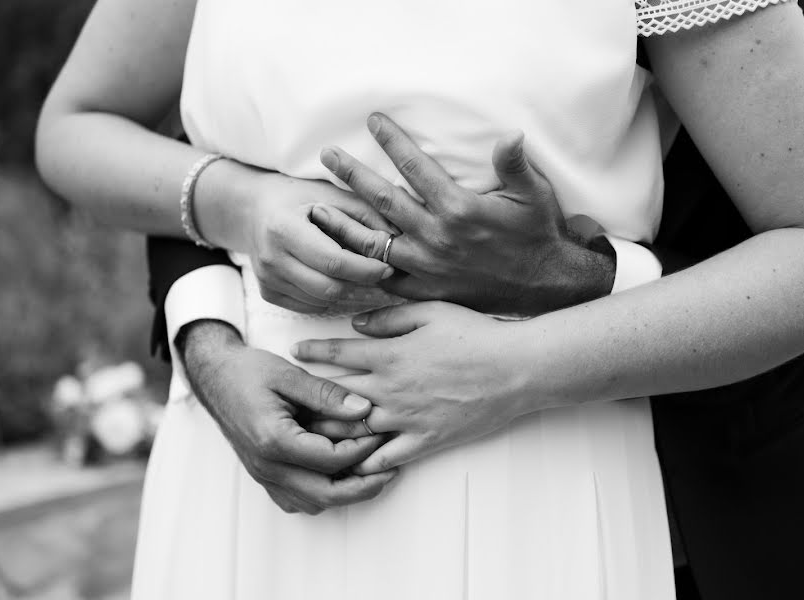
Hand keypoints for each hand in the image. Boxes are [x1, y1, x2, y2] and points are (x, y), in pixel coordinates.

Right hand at [180, 320, 397, 513]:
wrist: (215, 377)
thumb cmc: (248, 372)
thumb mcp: (289, 374)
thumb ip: (327, 394)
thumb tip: (364, 409)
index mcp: (273, 439)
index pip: (331, 458)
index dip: (362, 448)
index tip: (380, 432)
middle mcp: (267, 466)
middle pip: (326, 493)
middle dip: (364, 485)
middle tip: (389, 470)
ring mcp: (264, 475)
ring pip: (314, 502)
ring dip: (345, 493)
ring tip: (371, 473)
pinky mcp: (264, 476)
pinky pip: (298, 500)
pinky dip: (323, 494)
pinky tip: (339, 476)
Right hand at [244, 169, 396, 312]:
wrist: (254, 209)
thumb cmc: (299, 197)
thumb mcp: (332, 195)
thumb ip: (365, 217)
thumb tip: (397, 241)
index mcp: (283, 228)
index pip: (334, 262)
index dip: (366, 268)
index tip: (389, 266)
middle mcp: (270, 258)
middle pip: (329, 288)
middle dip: (360, 284)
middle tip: (380, 273)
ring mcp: (266, 279)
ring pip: (321, 301)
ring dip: (347, 291)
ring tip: (358, 272)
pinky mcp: (267, 293)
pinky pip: (310, 307)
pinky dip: (329, 297)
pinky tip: (336, 278)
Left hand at [290, 303, 557, 474]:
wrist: (514, 370)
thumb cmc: (475, 335)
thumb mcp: (430, 312)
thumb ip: (388, 318)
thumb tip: (356, 324)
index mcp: (388, 356)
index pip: (337, 355)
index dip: (312, 352)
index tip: (295, 351)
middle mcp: (388, 390)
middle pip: (335, 397)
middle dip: (309, 397)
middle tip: (289, 399)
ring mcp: (405, 419)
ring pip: (353, 431)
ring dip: (328, 432)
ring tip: (307, 433)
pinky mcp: (424, 440)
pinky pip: (386, 457)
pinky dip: (365, 462)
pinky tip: (350, 464)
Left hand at [313, 113, 614, 314]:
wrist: (544, 287)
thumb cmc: (538, 236)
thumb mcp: (534, 195)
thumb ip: (515, 164)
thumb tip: (510, 132)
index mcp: (458, 207)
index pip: (415, 166)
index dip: (393, 140)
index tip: (373, 120)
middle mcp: (435, 236)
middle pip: (382, 199)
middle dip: (352, 174)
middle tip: (326, 155)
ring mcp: (426, 265)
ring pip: (373, 241)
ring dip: (343, 222)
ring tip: (316, 208)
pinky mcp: (425, 289)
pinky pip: (385, 278)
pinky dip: (362, 266)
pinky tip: (341, 256)